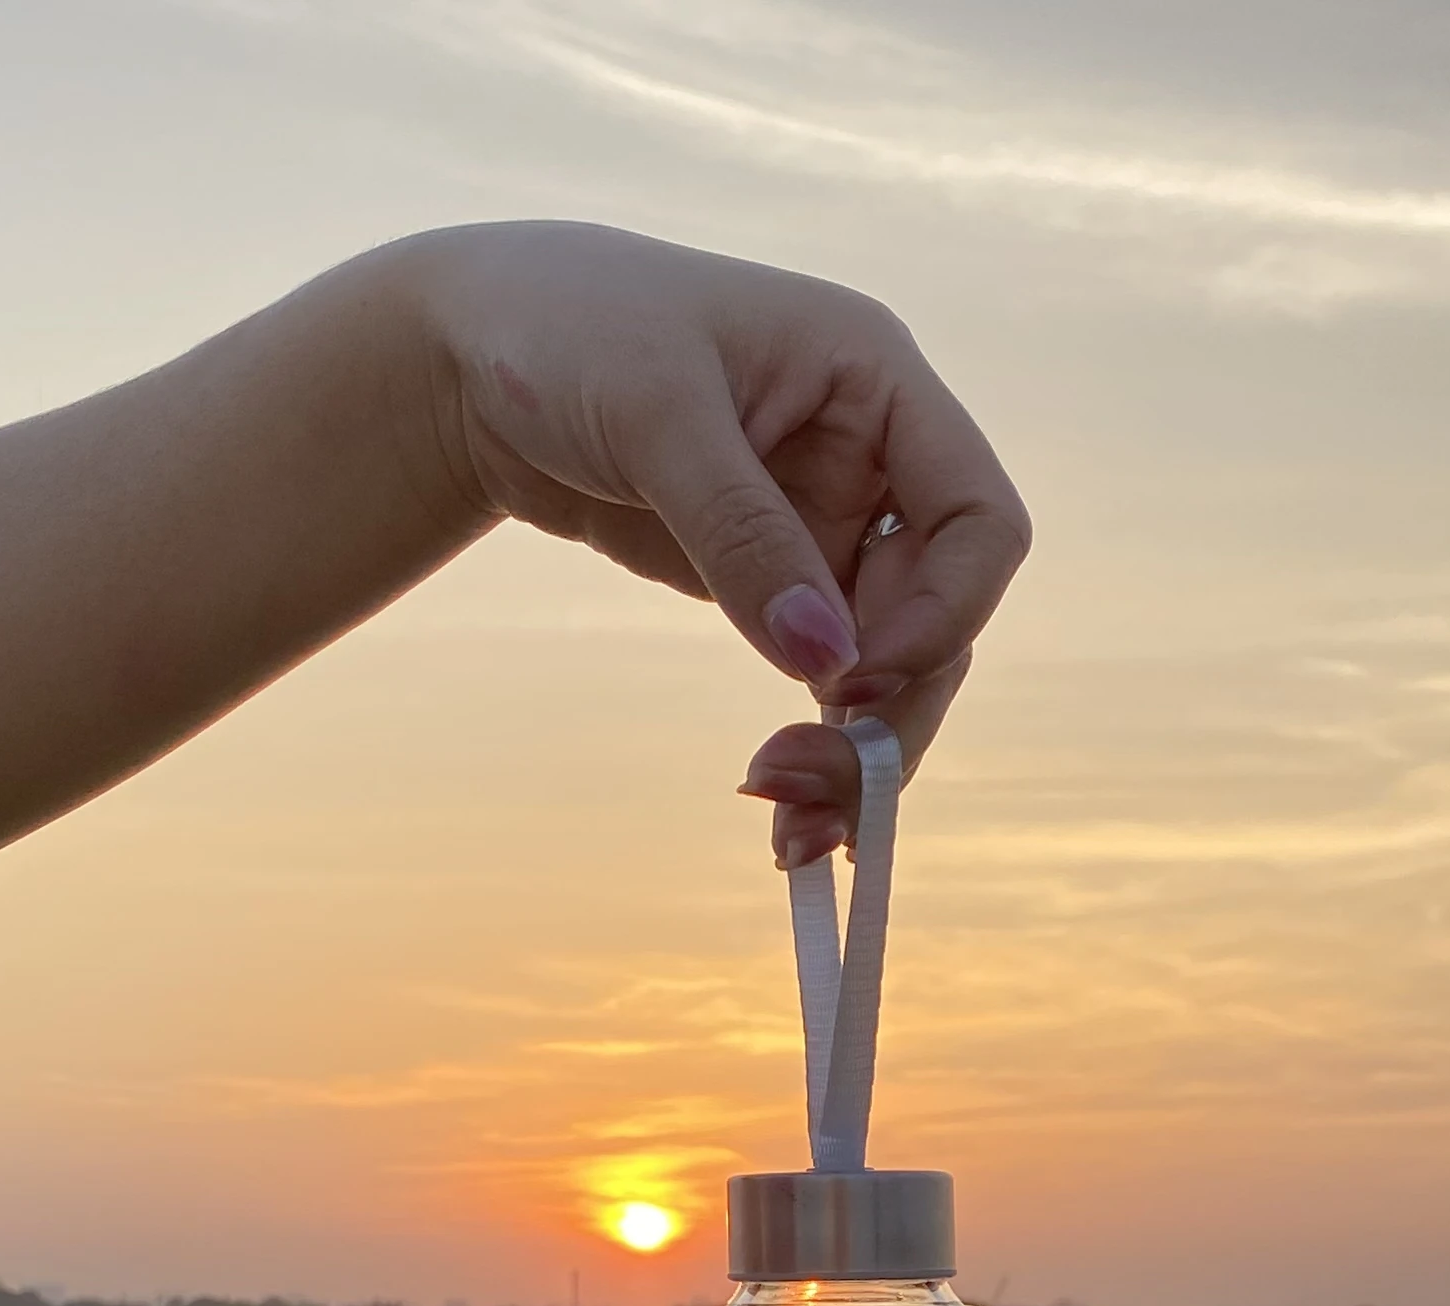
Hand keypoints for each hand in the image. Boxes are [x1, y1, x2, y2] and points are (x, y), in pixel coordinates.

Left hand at [400, 223, 1029, 867]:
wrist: (471, 354)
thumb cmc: (564, 330)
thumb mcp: (651, 415)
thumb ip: (740, 534)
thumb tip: (824, 665)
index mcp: (875, 383)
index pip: (978, 520)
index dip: (944, 612)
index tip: (854, 680)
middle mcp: (871, 460)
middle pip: (941, 618)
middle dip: (890, 713)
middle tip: (809, 792)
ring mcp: (826, 529)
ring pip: (889, 668)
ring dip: (855, 755)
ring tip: (790, 832)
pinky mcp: (776, 584)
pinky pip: (825, 680)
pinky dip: (815, 749)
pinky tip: (781, 808)